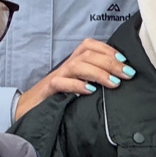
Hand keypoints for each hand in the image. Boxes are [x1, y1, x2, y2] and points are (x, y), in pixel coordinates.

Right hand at [15, 39, 133, 119]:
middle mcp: (65, 67)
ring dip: (98, 72)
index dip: (107, 49)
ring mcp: (56, 77)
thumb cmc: (57, 99)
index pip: (89, 46)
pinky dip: (77, 85)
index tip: (125, 60)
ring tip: (115, 83)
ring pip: (77, 66)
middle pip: (87, 55)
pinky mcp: (47, 91)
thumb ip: (94, 82)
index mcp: (73, 63)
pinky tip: (90, 91)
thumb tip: (119, 82)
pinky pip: (61, 83)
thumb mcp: (78, 88)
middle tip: (128, 73)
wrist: (28, 110)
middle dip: (110, 62)